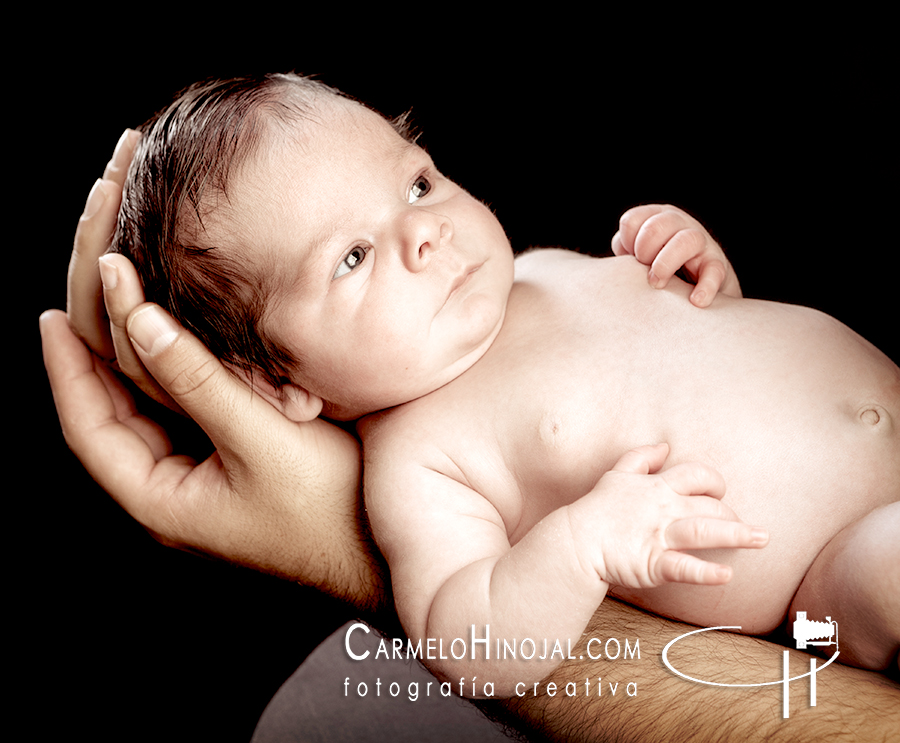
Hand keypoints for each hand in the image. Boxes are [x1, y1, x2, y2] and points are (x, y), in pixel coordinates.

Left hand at [48, 130, 385, 611]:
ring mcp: (202, 464)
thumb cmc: (334, 512)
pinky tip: (175, 312)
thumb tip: (140, 317)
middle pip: (114, 397)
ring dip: (135, 332)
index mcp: (160, 496)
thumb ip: (200, 383)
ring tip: (124, 269)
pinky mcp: (234, 448)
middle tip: (93, 258)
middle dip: (98, 328)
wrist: (390, 546)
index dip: (66, 365)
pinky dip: (176, 349)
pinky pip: (187, 392)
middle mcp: (171, 480)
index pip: (89, 423)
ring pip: (149, 390)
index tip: (52, 310)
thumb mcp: (263, 446)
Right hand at [571, 444, 766, 587]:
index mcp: (657, 486)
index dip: (715, 481)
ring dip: (737, 535)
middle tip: (749, 530)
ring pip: (705, 532)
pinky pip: (684, 567)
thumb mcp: (617, 474)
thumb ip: (642, 457)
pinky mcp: (653, 563)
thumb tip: (664, 446)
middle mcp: (664, 509)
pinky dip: (706, 573)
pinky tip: (726, 575)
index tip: (721, 492)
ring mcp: (659, 536)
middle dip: (734, 515)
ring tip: (762, 540)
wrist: (576, 540)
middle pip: (710, 505)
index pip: (697, 475)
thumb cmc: (598, 508)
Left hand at [611, 204, 741, 306]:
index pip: (632, 220)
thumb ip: (625, 251)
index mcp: (654, 219)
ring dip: (666, 263)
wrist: (698, 289)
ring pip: (687, 240)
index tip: (631, 260)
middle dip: (645, 250)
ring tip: (658, 284)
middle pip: (658, 225)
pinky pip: (714, 270)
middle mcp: (679, 224)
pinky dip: (705, 286)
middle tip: (645, 274)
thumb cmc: (658, 270)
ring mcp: (701, 243)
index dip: (626, 243)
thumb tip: (620, 258)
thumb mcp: (638, 257)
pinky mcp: (717, 265)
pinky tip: (695, 301)